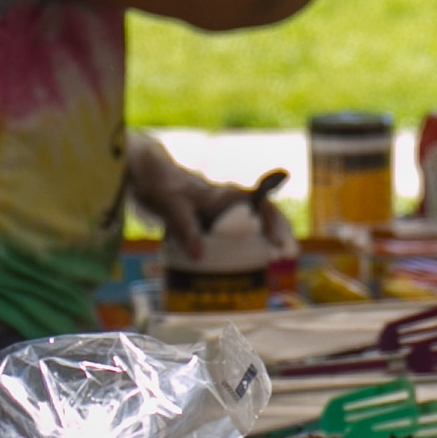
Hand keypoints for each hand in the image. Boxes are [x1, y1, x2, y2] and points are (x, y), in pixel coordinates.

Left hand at [125, 133, 273, 263]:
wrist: (148, 175)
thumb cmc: (162, 185)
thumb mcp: (172, 207)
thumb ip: (186, 229)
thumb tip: (199, 256)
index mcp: (225, 195)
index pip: (260, 205)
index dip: (274, 223)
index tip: (279, 243)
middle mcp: (229, 202)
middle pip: (264, 215)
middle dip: (279, 233)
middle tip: (288, 255)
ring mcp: (222, 212)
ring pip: (253, 224)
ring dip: (266, 241)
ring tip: (275, 261)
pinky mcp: (212, 221)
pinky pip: (236, 233)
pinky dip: (246, 246)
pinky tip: (248, 262)